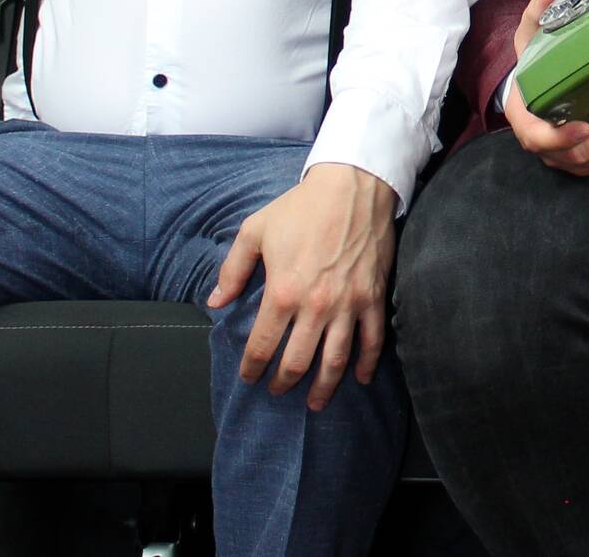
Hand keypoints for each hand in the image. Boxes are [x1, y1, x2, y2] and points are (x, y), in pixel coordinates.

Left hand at [207, 161, 397, 411]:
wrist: (353, 185)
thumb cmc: (301, 208)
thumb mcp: (255, 230)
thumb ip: (232, 270)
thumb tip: (216, 302)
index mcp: (282, 293)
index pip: (263, 345)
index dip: (253, 368)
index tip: (249, 377)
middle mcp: (315, 307)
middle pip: (298, 362)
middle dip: (284, 382)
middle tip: (278, 390)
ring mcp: (348, 305)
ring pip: (335, 361)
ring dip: (324, 388)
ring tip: (316, 403)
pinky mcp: (373, 298)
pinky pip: (372, 341)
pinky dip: (367, 365)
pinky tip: (361, 379)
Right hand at [502, 0, 588, 174]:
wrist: (540, 93)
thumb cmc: (535, 69)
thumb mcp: (530, 41)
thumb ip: (538, 16)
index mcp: (530, 122)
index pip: (540, 139)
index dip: (561, 138)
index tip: (584, 126)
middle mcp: (554, 146)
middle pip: (584, 152)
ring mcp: (578, 156)